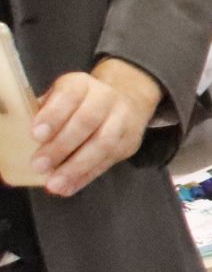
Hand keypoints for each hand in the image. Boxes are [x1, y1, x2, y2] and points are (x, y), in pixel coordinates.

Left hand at [31, 58, 161, 196]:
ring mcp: (123, 120)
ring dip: (77, 167)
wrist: (126, 100)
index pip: (69, 95)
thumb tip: (22, 140)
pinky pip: (108, 162)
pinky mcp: (129, 142)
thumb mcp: (59, 98)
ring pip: (103, 144)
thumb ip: (43, 114)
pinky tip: (68, 187)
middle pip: (87, 121)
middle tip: (39, 165)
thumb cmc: (79, 103)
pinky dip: (86, 177)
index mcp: (82, 84)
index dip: (53, 115)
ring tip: (55, 184)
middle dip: (61, 146)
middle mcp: (106, 98)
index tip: (35, 135)